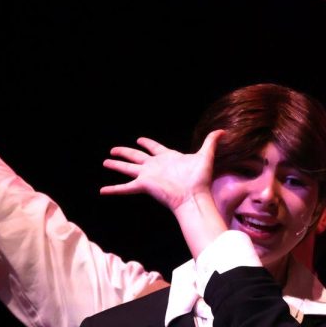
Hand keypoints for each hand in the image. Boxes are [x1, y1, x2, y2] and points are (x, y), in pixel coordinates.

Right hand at [102, 131, 221, 213]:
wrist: (194, 196)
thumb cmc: (200, 178)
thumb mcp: (205, 156)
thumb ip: (211, 142)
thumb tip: (223, 131)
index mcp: (167, 157)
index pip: (154, 147)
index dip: (147, 143)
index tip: (139, 139)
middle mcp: (155, 166)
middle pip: (136, 156)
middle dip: (125, 153)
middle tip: (113, 150)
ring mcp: (148, 175)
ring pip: (127, 168)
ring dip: (116, 165)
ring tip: (105, 162)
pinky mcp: (144, 185)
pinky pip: (125, 187)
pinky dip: (114, 190)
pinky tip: (102, 191)